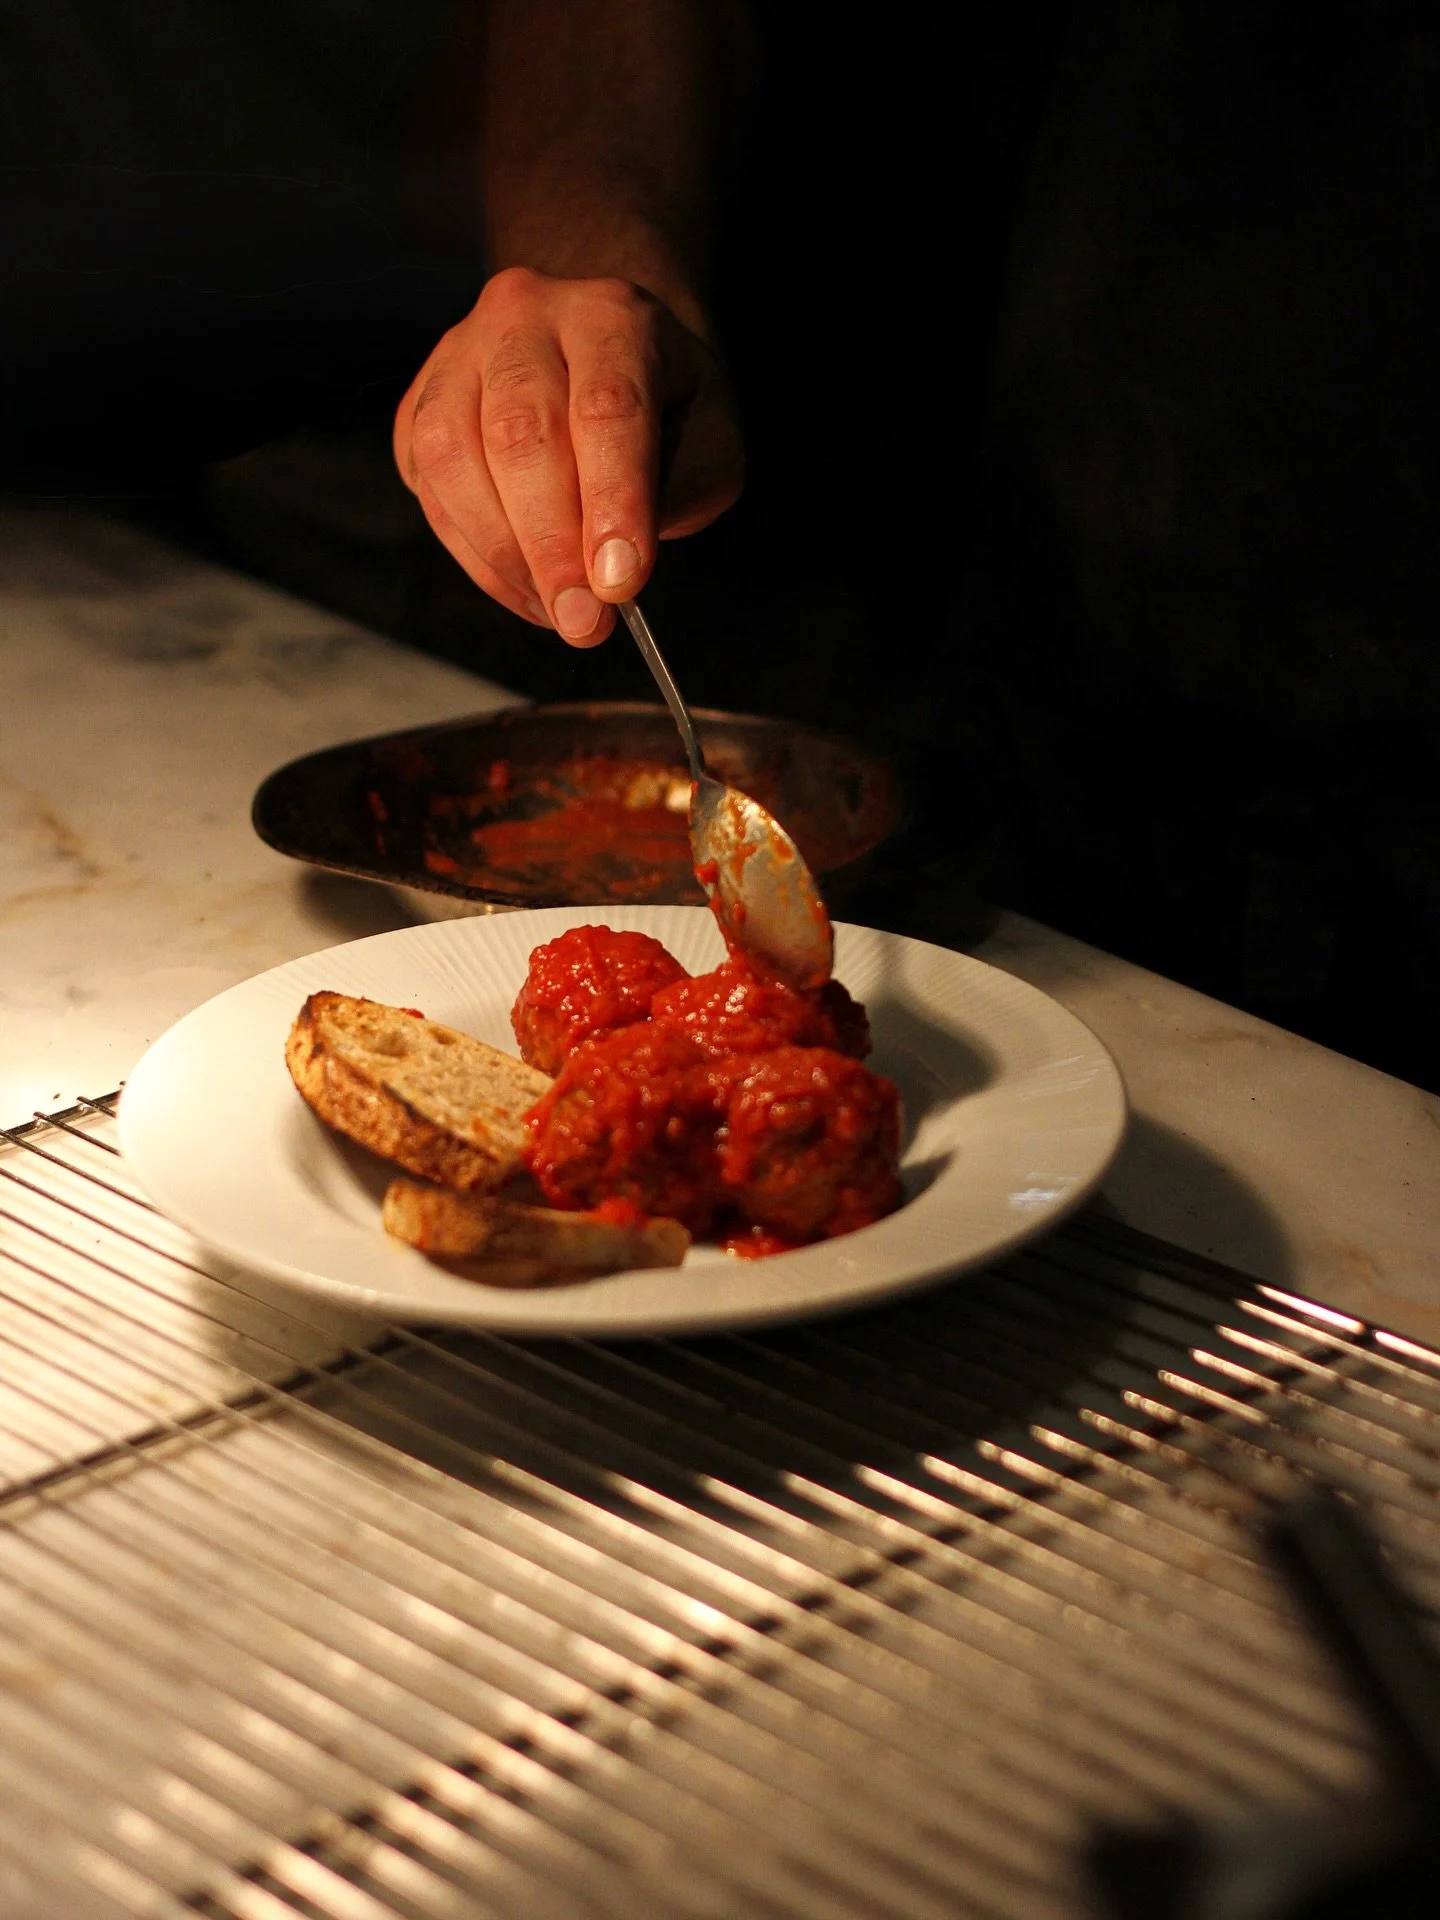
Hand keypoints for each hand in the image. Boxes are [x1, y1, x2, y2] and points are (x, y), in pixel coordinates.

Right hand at [394, 266, 743, 644]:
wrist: (602, 354)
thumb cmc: (663, 407)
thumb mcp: (709, 442)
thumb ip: (677, 493)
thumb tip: (612, 569)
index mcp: (611, 317)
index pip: (608, 409)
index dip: (611, 503)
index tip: (618, 584)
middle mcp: (524, 318)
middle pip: (522, 434)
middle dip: (551, 546)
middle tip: (583, 622)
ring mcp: (458, 355)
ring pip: (455, 457)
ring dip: (505, 555)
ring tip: (555, 611)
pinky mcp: (419, 404)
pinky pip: (430, 487)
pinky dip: (476, 555)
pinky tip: (523, 587)